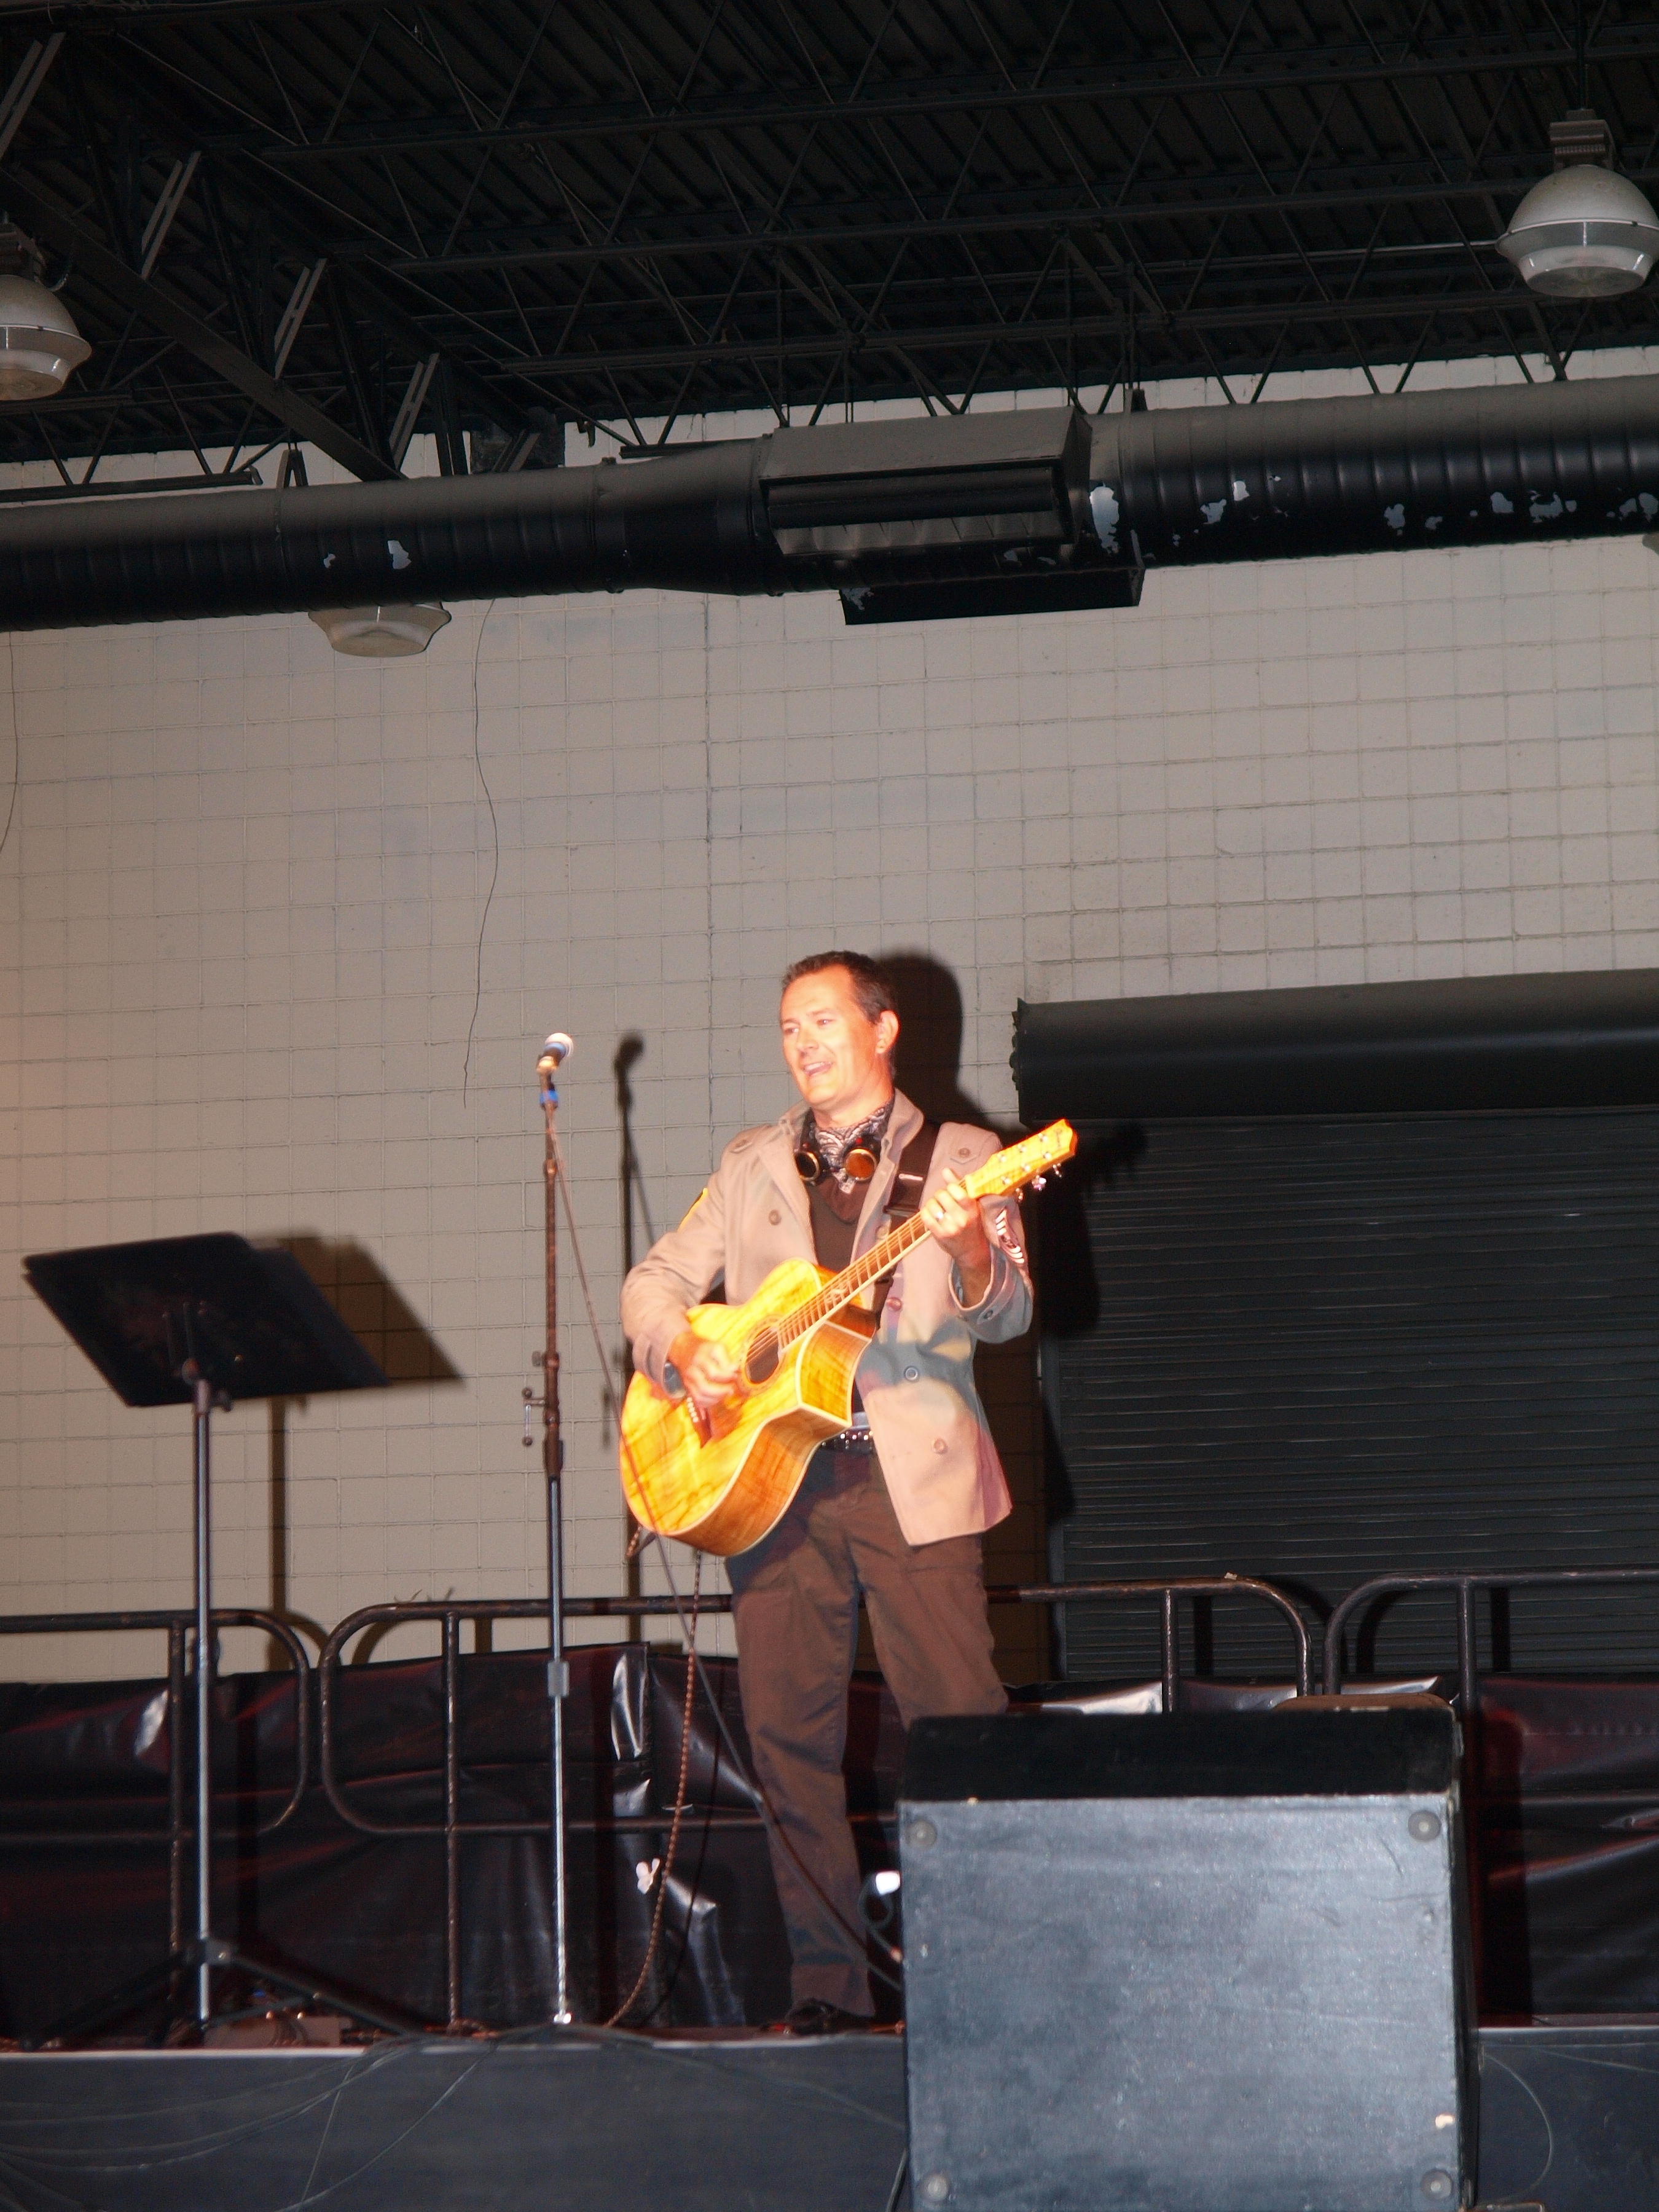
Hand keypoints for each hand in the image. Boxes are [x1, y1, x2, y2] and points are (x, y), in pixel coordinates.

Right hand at [667, 1326, 742, 1412]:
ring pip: (700, 1397)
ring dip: (716, 1399)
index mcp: (700, 1359)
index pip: (714, 1373)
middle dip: (721, 1392)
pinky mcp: (687, 1389)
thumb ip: (726, 1359)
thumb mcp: (717, 1347)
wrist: (683, 1350)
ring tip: (726, 1393)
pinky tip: (717, 1398)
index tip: (735, 1376)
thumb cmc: (704, 1349)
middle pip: (705, 1388)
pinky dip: (709, 1403)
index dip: (727, 1377)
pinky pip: (697, 1401)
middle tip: (732, 1389)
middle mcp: (692, 1371)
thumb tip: (735, 1370)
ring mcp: (688, 1381)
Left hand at [923, 1180, 991, 1308]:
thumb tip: (945, 1170)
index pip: (958, 1192)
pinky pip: (925, 1216)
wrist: (971, 1251)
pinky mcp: (939, 1235)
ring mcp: (949, 1228)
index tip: (951, 1190)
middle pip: (942, 1195)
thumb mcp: (971, 1206)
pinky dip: (926, 1212)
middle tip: (943, 1200)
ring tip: (938, 1208)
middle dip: (940, 1194)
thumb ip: (959, 1187)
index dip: (951, 1187)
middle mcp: (961, 1219)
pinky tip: (931, 1214)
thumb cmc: (971, 1224)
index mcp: (972, 1209)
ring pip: (931, 1204)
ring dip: (932, 1203)